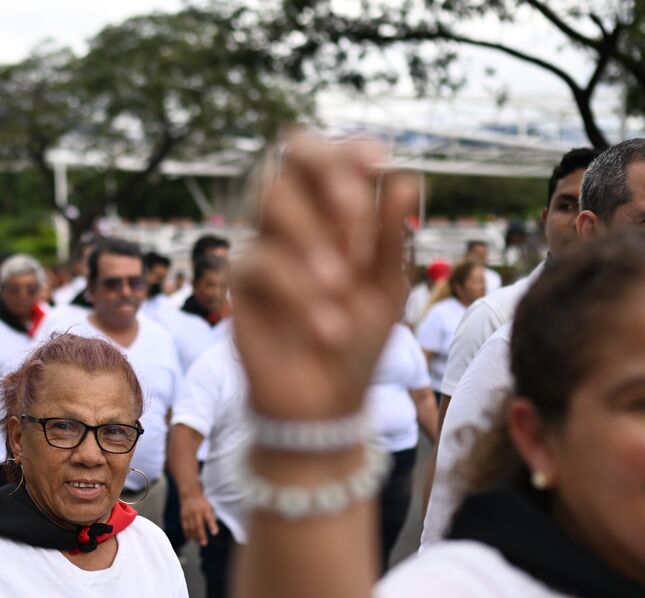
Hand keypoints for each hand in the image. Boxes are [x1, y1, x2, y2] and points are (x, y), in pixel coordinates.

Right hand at [181, 492, 218, 546]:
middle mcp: (197, 512)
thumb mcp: (209, 506)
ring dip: (194, 536)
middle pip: (199, 525)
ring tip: (198, 543)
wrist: (189, 495)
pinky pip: (185, 526)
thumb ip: (211, 516)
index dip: (212, 525)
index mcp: (205, 509)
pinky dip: (187, 533)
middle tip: (204, 543)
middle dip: (201, 535)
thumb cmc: (202, 502)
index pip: (209, 518)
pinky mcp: (183, 516)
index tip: (215, 533)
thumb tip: (215, 529)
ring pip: (191, 527)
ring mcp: (189, 514)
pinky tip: (189, 538)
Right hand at [232, 134, 417, 419]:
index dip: (351, 148)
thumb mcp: (387, 289)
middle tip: (354, 214)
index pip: (334, 154)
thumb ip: (391, 237)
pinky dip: (299, 291)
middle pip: (291, 153)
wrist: (326, 402)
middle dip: (327, 174)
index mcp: (333, 212)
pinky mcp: (242, 282)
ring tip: (342, 284)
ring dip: (312, 233)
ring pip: (270, 196)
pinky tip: (327, 327)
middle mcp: (296, 218)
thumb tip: (403, 179)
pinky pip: (261, 260)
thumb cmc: (357, 339)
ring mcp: (265, 244)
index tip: (378, 165)